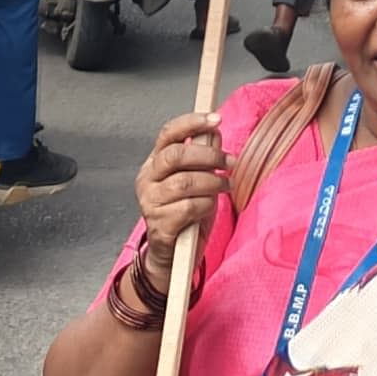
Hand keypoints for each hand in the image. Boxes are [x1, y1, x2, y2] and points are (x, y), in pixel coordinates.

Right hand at [130, 110, 228, 287]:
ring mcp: (150, 203)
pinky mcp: (159, 224)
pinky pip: (190, 206)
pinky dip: (207, 205)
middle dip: (208, 155)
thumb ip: (203, 156)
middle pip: (175, 155)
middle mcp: (147, 180)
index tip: (215, 119)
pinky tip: (209, 208)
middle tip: (230, 162)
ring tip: (224, 187)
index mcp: (155, 164)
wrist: (173, 256)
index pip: (167, 134)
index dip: (191, 123)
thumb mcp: (198, 180)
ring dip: (213, 183)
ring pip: (186, 182)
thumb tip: (214, 132)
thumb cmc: (186, 213)